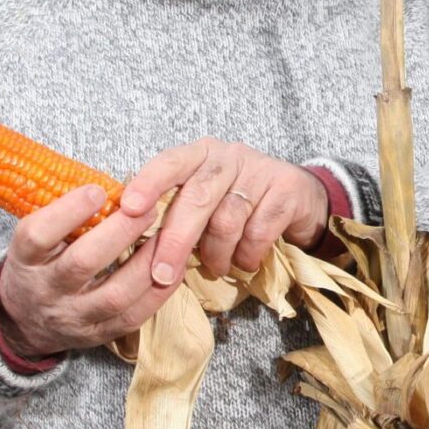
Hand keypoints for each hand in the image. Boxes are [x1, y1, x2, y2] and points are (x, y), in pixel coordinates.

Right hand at [0, 184, 173, 358]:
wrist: (24, 322)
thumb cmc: (37, 266)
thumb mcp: (33, 240)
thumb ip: (61, 216)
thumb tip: (108, 184)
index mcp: (24, 260)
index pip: (38, 235)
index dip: (68, 211)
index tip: (98, 190)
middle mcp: (46, 290)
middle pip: (82, 263)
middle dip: (119, 232)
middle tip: (146, 207)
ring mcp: (73, 317)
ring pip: (114, 295)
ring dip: (146, 263)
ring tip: (167, 236)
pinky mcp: (97, 335)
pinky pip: (132, 317)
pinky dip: (158, 292)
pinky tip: (173, 268)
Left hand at [121, 138, 329, 283]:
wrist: (299, 199)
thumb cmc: (238, 203)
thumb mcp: (204, 200)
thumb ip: (175, 210)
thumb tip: (135, 245)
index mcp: (199, 154)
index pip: (169, 162)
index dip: (148, 183)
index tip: (129, 208)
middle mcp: (227, 156)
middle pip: (197, 197)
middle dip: (176, 240)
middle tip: (162, 274)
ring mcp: (259, 170)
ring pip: (227, 220)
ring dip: (217, 254)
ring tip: (217, 267)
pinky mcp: (286, 189)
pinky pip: (258, 231)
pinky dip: (247, 255)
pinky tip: (245, 262)